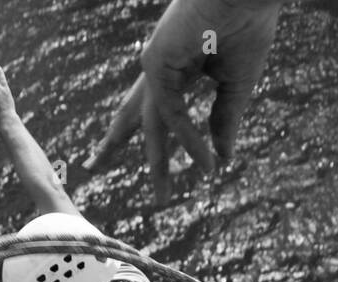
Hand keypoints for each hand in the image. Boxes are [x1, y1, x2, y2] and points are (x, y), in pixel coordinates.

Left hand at [84, 0, 281, 203]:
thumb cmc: (246, 26)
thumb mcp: (236, 85)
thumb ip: (223, 121)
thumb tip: (221, 159)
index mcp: (180, 66)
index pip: (161, 105)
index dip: (172, 134)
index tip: (192, 162)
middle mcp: (162, 66)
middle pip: (133, 112)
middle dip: (114, 141)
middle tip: (91, 165)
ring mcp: (155, 65)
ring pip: (150, 124)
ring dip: (157, 164)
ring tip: (162, 199)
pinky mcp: (156, 64)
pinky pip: (174, 117)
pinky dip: (190, 142)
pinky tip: (206, 164)